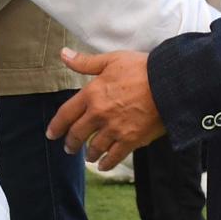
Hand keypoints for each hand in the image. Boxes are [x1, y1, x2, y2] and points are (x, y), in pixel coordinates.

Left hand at [46, 49, 163, 170]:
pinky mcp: (131, 139)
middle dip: (71, 143)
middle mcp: (99, 114)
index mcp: (91, 94)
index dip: (56, 126)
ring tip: (88, 157)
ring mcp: (115, 129)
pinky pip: (114, 156)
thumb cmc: (141, 68)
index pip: (66, 114)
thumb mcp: (111, 60)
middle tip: (69, 148)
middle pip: (77, 134)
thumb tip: (64, 54)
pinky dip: (107, 163)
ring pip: (95, 147)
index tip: (51, 134)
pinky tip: (103, 165)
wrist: (169, 83)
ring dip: (89, 154)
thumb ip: (85, 62)